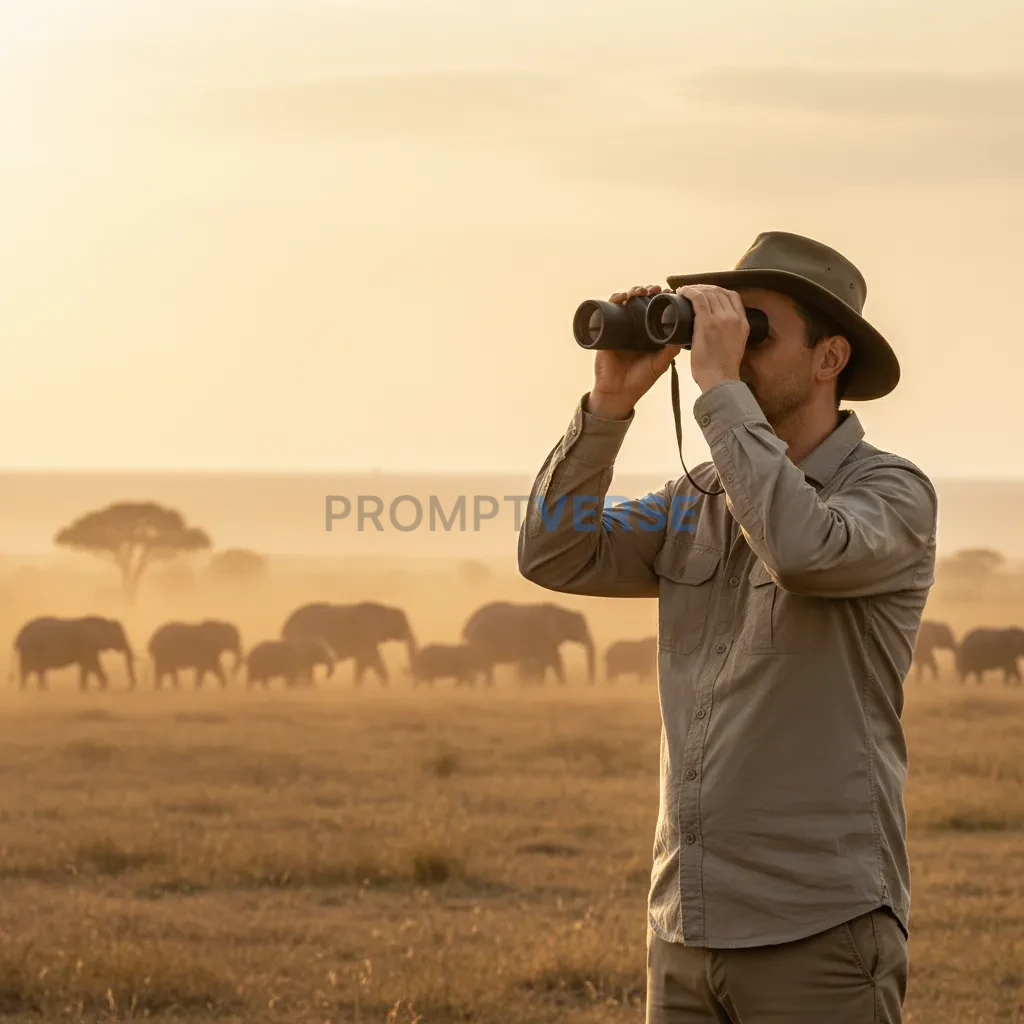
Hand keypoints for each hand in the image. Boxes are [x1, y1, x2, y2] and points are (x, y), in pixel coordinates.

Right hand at [589, 284, 682, 419]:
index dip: (663, 298)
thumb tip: (683, 337)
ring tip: (640, 291)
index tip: (669, 292)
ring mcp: (621, 328)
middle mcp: (636, 328)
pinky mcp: (607, 330)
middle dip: (649, 291)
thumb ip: (670, 352)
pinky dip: (615, 299)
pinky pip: (610, 310)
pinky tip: (622, 297)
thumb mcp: (659, 365)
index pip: (657, 309)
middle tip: (656, 289)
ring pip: (627, 302)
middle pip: (642, 302)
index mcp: (650, 333)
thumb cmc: (639, 380)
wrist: (617, 392)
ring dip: (634, 291)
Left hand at [674, 284, 747, 392]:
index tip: (706, 292)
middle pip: (719, 291)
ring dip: (695, 288)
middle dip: (704, 288)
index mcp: (742, 323)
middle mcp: (734, 318)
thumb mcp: (734, 346)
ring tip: (685, 292)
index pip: (732, 296)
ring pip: (708, 293)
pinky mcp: (707, 323)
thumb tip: (713, 330)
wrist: (719, 380)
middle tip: (691, 291)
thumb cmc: (721, 369)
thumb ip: (728, 335)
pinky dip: (689, 292)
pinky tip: (682, 291)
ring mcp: (722, 319)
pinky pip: (698, 298)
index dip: (718, 290)